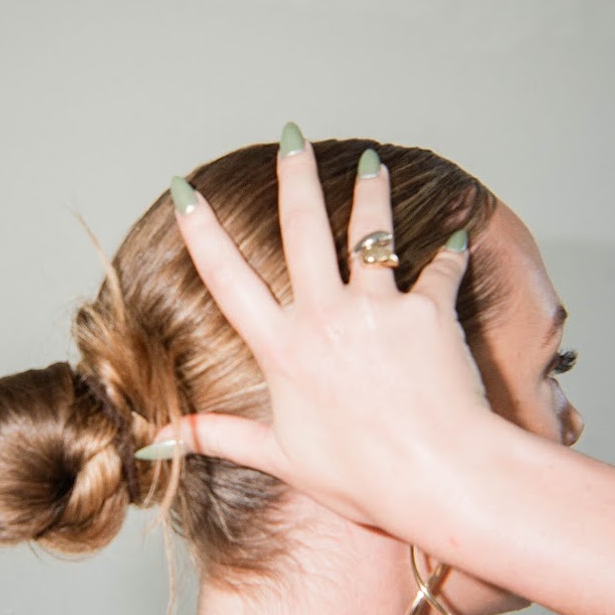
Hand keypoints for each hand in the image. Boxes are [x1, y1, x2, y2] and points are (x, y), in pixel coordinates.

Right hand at [147, 134, 492, 539]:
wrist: (437, 478)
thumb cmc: (361, 478)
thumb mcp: (280, 457)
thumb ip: (219, 437)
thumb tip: (157, 443)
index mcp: (282, 350)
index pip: (227, 279)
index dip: (201, 232)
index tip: (183, 191)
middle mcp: (324, 318)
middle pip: (302, 229)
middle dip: (294, 176)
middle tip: (291, 136)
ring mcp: (376, 309)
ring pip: (369, 234)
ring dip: (370, 194)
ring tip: (372, 163)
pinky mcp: (427, 311)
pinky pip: (440, 269)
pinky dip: (449, 250)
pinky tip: (457, 231)